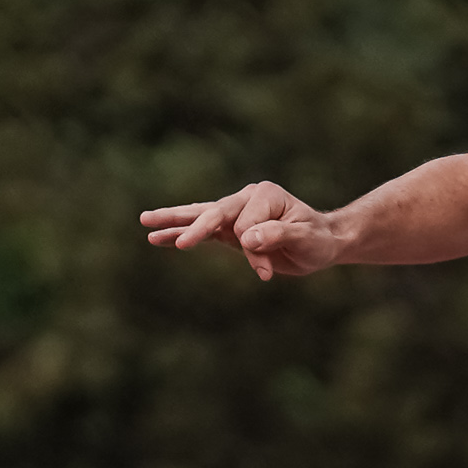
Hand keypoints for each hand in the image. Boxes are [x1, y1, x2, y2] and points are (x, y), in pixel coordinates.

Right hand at [139, 181, 340, 279]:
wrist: (321, 243)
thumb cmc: (317, 239)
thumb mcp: (305, 238)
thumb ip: (277, 235)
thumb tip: (246, 238)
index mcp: (265, 195)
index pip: (246, 223)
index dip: (253, 249)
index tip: (265, 271)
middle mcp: (246, 199)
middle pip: (214, 212)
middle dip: (196, 227)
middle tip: (181, 243)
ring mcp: (235, 214)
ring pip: (200, 217)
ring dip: (174, 221)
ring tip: (145, 222)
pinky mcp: (229, 231)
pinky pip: (202, 232)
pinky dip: (180, 234)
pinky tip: (156, 237)